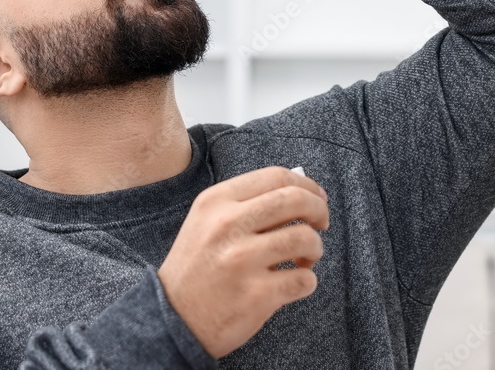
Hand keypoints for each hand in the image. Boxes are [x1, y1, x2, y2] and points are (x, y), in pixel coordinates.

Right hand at [157, 166, 328, 358]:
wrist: (172, 319)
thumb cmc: (196, 268)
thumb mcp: (205, 222)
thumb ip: (244, 204)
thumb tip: (298, 191)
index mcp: (216, 202)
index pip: (275, 176)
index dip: (306, 185)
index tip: (317, 197)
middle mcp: (227, 225)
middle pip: (295, 200)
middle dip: (319, 210)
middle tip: (321, 223)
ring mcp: (241, 260)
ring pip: (305, 238)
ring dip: (315, 248)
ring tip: (305, 259)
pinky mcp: (256, 295)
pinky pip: (304, 280)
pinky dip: (308, 281)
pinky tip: (294, 282)